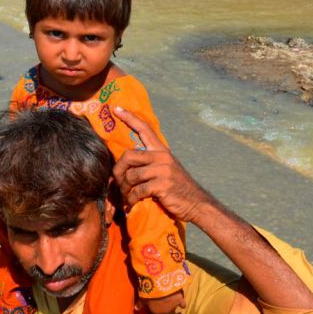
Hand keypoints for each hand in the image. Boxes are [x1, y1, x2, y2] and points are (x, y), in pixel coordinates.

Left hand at [112, 106, 213, 223]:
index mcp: (162, 150)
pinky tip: (132, 204)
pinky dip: (132, 199)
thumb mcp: (166, 169)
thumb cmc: (177, 188)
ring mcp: (163, 170)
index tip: (116, 109)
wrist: (196, 203)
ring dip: (125, 189)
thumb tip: (127, 161)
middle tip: (117, 183)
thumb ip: (151, 162)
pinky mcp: (162, 185)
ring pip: (131, 175)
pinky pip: (138, 190)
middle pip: (128, 155)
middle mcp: (162, 156)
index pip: (144, 129)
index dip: (129, 118)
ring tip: (126, 197)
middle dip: (118, 170)